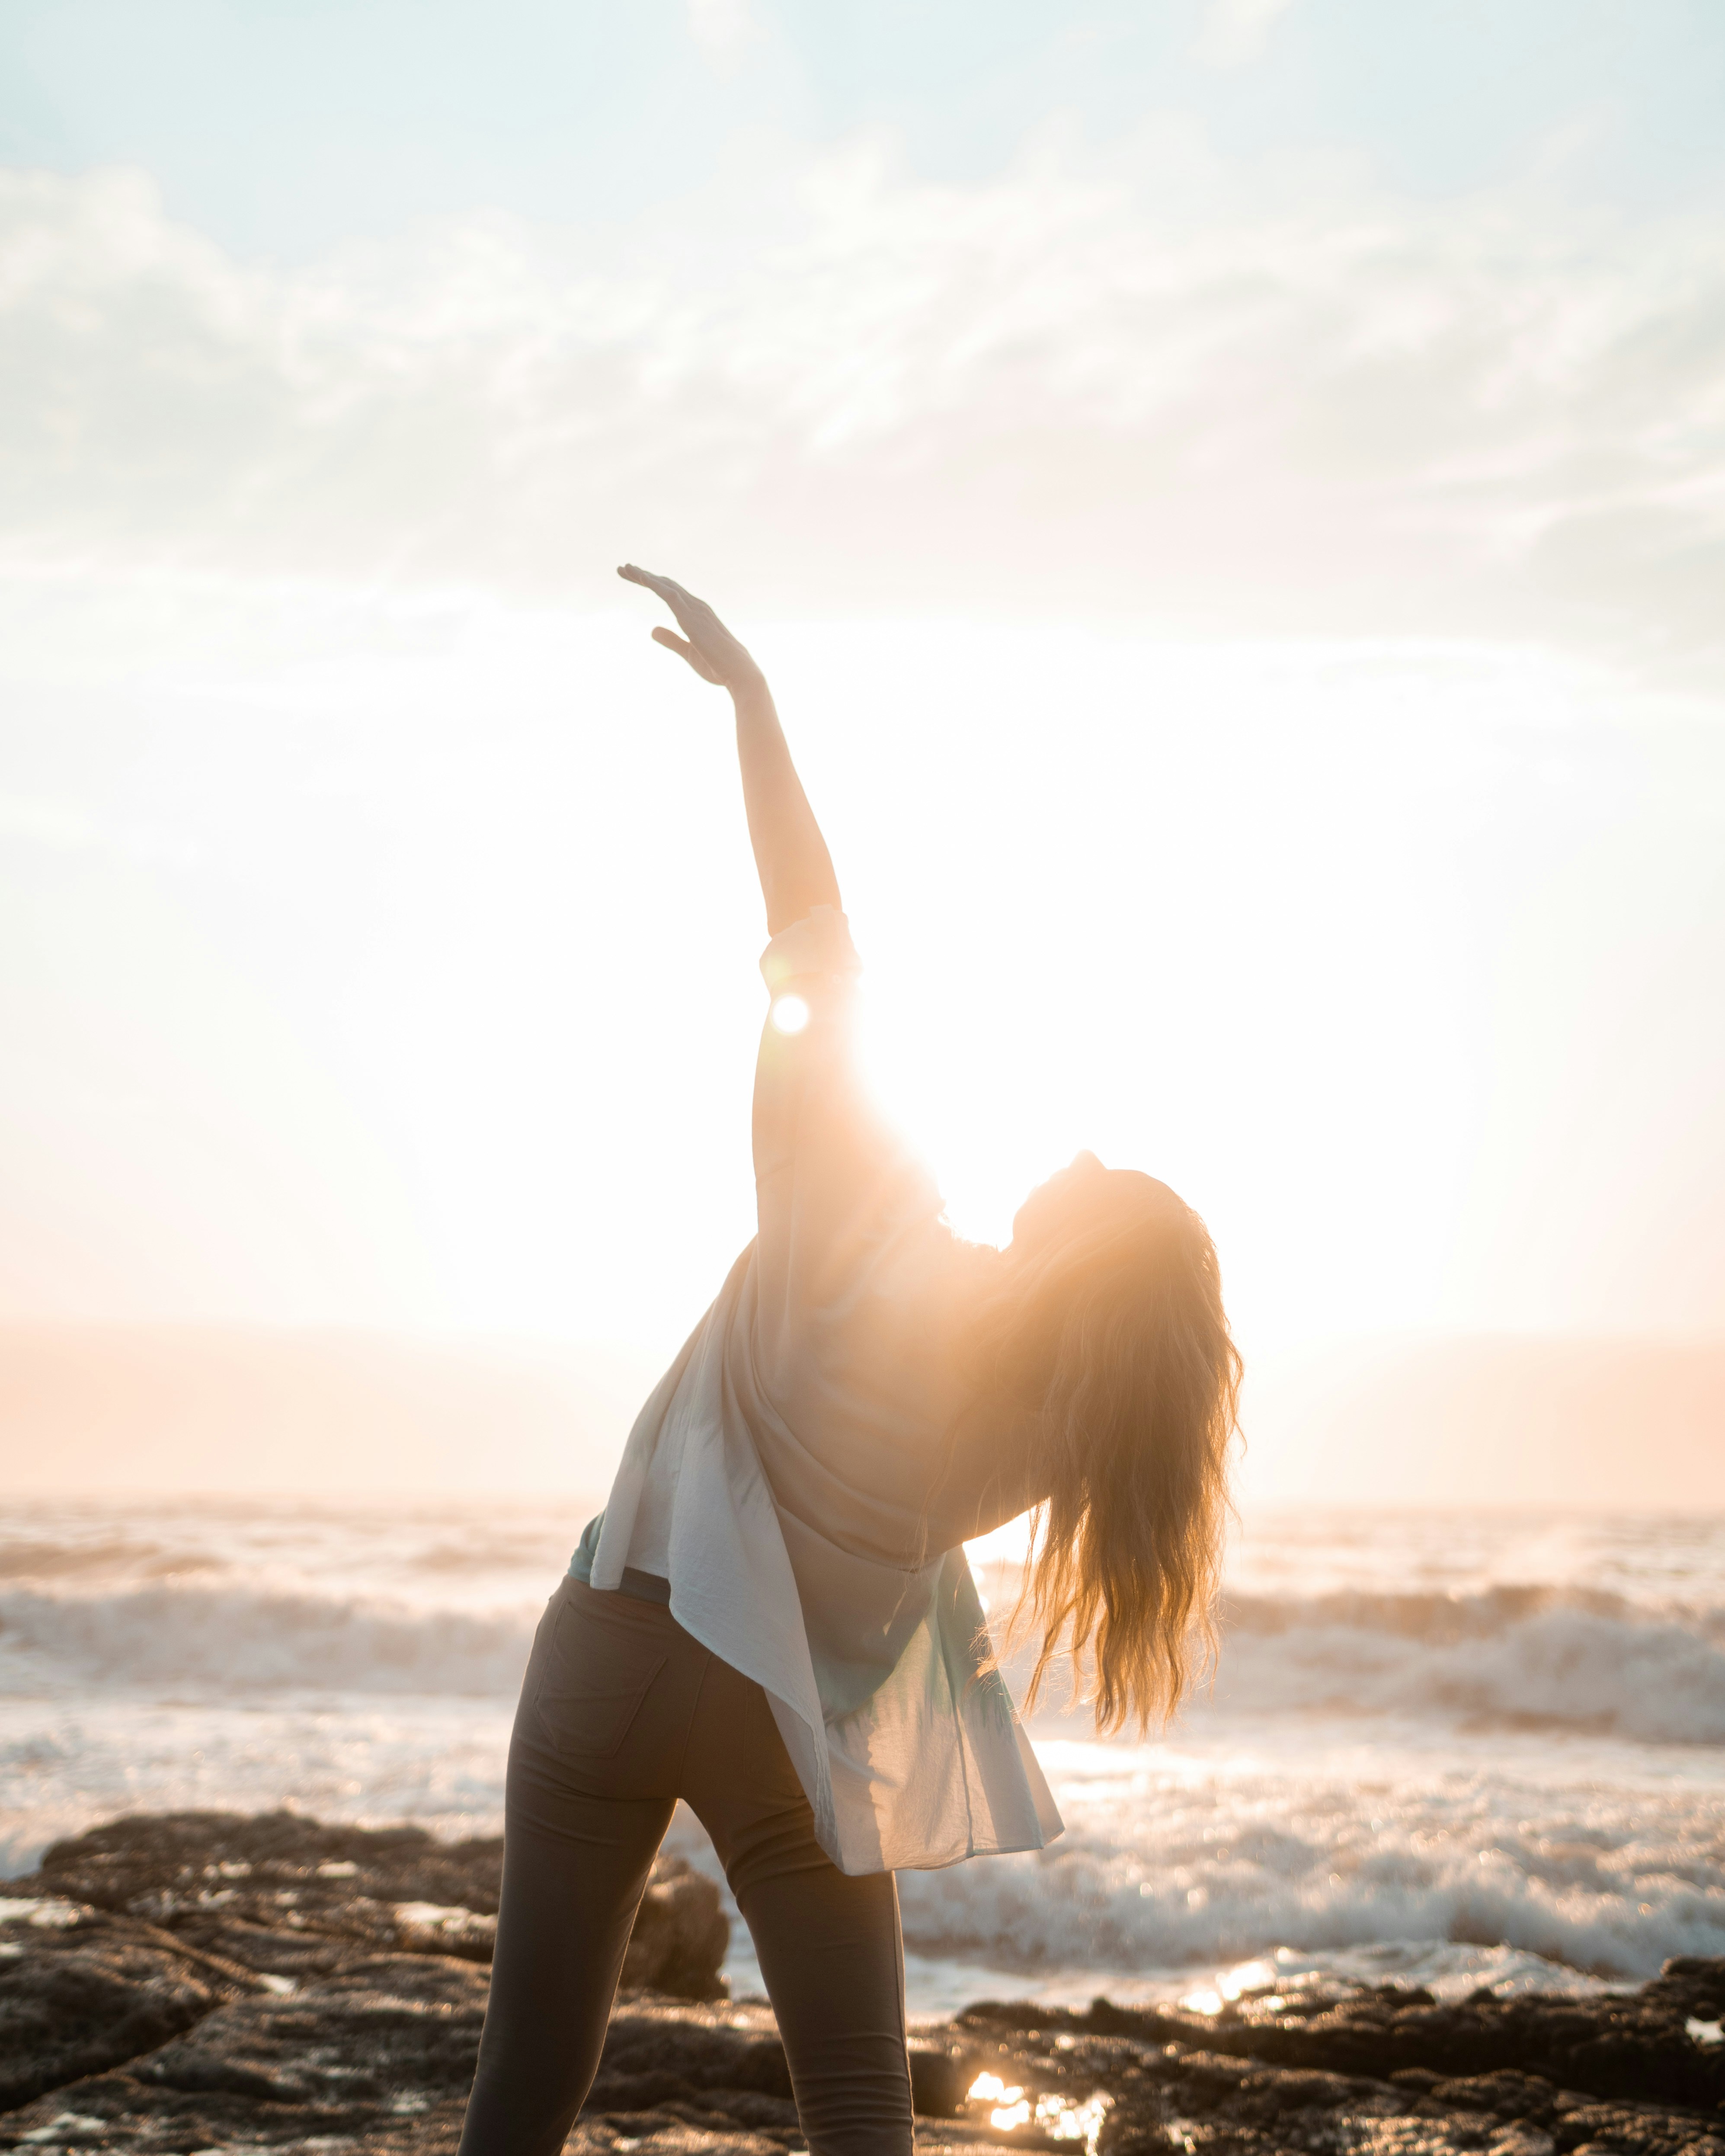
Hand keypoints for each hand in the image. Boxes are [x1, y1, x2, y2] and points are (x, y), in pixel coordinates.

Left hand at [617, 565, 764, 695]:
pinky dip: (654, 584)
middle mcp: (696, 606)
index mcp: (697, 614)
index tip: (632, 578)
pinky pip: (669, 594)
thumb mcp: (688, 652)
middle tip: (622, 569)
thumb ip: (671, 640)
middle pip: (665, 585)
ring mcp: (695, 609)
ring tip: (625, 568)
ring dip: (644, 576)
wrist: (738, 673)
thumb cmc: (718, 666)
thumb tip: (652, 630)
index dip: (651, 584)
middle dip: (643, 576)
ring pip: (665, 585)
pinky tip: (640, 577)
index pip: (670, 593)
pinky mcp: (691, 616)